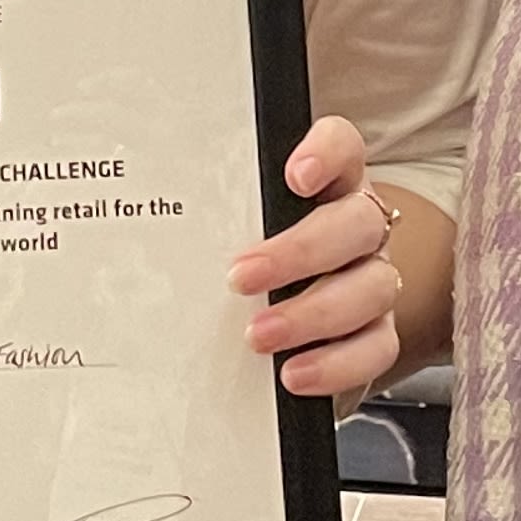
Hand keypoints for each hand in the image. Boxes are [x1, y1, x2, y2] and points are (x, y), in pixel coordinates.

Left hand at [228, 112, 412, 406]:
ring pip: (372, 287)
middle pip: (357, 223)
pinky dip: (336, 364)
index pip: (343, 147)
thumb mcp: (227, 226)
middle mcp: (358, 226)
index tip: (295, 177)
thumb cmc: (245, 257)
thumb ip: (211, 211)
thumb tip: (144, 204)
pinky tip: (293, 373)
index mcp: (328, 184)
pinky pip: (376, 348)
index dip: (327, 154)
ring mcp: (373, 278)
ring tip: (257, 337)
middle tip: (241, 277)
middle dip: (300, 252)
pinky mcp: (375, 333)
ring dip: (312, 315)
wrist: (274, 320)